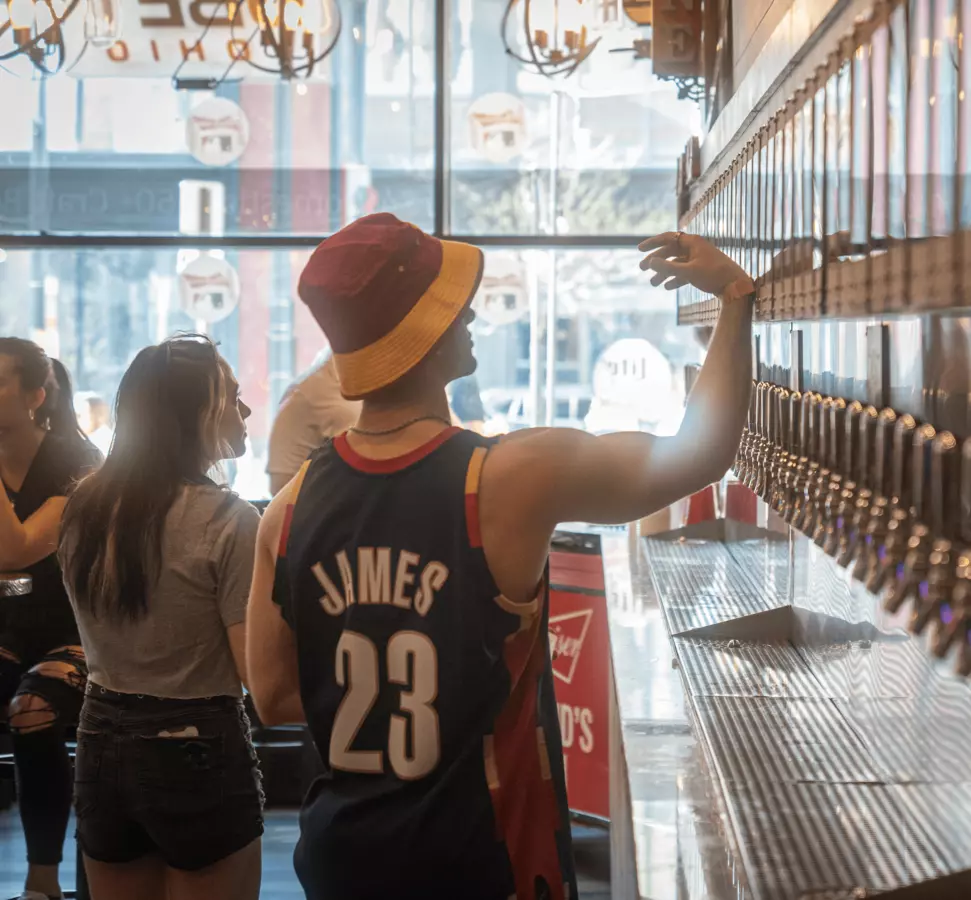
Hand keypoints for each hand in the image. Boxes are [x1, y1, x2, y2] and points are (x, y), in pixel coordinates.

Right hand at [638, 232, 752, 297]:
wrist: (736, 286)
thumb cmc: (713, 275)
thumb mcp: (688, 272)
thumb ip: (667, 268)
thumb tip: (650, 262)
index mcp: (692, 242)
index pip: (668, 238)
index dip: (652, 243)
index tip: (639, 250)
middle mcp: (695, 248)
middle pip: (670, 251)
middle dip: (656, 261)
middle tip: (642, 269)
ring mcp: (699, 259)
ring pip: (676, 263)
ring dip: (664, 273)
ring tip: (653, 284)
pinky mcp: (703, 270)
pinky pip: (684, 272)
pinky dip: (675, 278)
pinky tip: (667, 287)